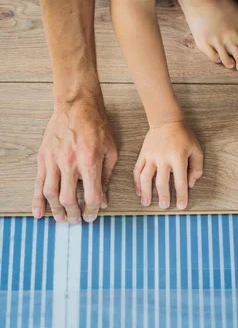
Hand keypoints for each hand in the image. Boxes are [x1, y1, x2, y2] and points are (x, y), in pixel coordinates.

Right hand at [33, 97, 117, 223]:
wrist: (76, 105)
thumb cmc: (97, 127)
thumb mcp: (110, 150)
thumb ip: (106, 176)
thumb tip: (103, 200)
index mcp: (89, 161)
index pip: (91, 195)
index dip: (92, 210)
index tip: (93, 217)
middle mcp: (69, 162)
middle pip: (68, 198)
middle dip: (73, 214)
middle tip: (77, 221)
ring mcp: (53, 160)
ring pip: (50, 193)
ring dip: (55, 210)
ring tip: (61, 219)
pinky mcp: (43, 157)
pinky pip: (38, 182)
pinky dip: (37, 200)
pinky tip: (39, 212)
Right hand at [133, 121, 202, 209]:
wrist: (167, 121)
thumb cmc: (185, 137)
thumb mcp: (196, 150)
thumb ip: (197, 168)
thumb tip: (190, 185)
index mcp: (178, 158)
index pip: (180, 181)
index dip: (181, 196)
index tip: (181, 206)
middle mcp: (163, 158)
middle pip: (161, 182)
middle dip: (163, 196)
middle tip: (164, 206)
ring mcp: (151, 156)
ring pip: (146, 177)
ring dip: (145, 192)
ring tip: (146, 203)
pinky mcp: (143, 154)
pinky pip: (137, 170)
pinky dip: (136, 182)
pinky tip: (138, 192)